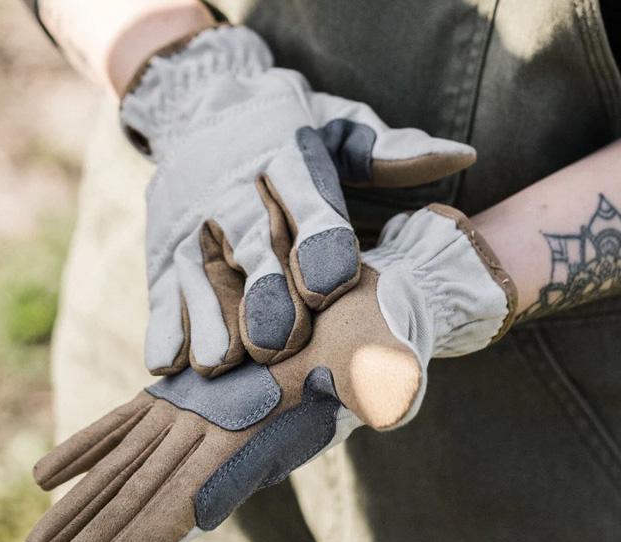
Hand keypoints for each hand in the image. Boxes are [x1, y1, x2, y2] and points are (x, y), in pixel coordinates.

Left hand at [24, 206, 516, 541]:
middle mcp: (217, 434)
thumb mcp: (382, 348)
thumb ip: (381, 374)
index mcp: (255, 431)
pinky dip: (88, 449)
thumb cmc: (377, 331)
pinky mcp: (185, 392)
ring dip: (84, 512)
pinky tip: (46, 475)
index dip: (153, 531)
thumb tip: (391, 398)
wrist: (360, 313)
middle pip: (147, 495)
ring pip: (127, 469)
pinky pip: (126, 425)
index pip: (197, 491)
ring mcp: (196, 413)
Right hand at [123, 25, 476, 376]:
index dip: (318, 242)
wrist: (198, 101)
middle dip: (263, 293)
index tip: (330, 284)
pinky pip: (161, 287)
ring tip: (220, 363)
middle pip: (250, 242)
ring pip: (199, 272)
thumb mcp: (337, 125)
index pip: (305, 199)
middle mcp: (232, 186)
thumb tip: (459, 158)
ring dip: (208, 319)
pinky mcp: (161, 247)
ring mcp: (191, 220)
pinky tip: (170, 362)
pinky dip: (164, 325)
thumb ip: (389, 151)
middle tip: (277, 345)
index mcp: (284, 154)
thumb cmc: (287, 129)